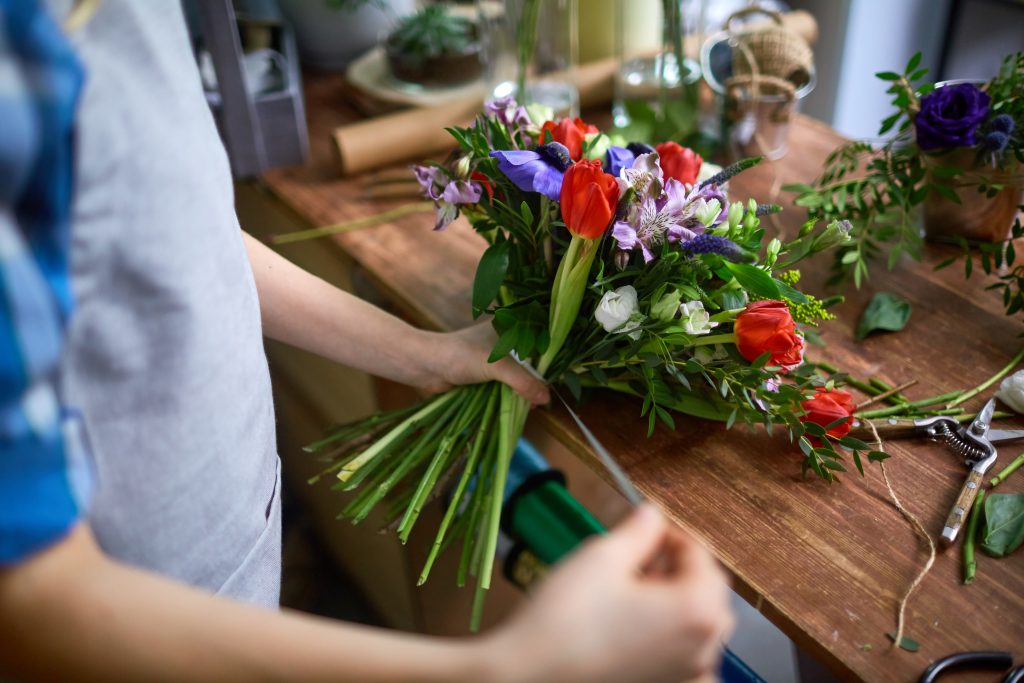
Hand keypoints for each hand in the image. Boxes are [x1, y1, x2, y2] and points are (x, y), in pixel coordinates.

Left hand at [418, 322, 549, 405]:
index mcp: (509, 328)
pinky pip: (505, 386)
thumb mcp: (497, 367)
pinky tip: (519, 407)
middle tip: (545, 396)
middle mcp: (504, 342)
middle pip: (531, 361)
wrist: (425, 366)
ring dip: (524, 390)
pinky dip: (511, 396)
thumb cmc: (460, 356)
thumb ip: (523, 382)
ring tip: (533, 405)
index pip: (539, 339)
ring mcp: (493, 360)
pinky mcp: (484, 375)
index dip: (551, 357)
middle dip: (538, 379)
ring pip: (517, 376)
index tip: (562, 374)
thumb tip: (546, 399)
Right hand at [483, 505, 732, 682]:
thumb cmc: (567, 618)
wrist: (531, 675)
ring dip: (675, 603)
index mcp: (697, 609)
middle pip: (707, 592)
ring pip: (697, 626)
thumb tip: (653, 515)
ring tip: (631, 593)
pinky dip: (672, 642)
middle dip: (677, 569)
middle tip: (638, 559)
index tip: (645, 529)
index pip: (701, 556)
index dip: (671, 534)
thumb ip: (639, 529)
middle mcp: (704, 648)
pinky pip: (685, 659)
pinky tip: (638, 633)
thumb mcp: (602, 556)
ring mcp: (688, 675)